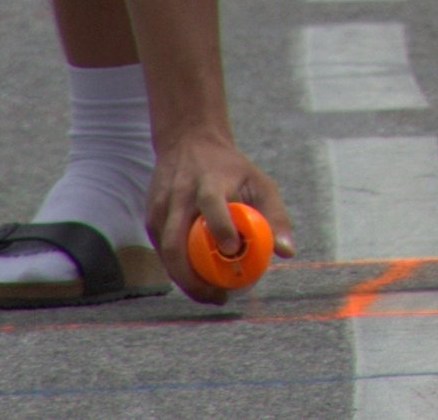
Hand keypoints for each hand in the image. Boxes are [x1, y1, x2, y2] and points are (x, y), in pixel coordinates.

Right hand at [146, 131, 294, 302]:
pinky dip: (178, 270)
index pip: (212, 204)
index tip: (233, 249)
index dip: (221, 228)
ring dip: (185, 280)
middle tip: (219, 295)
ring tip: (210, 295)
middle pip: (177, 242)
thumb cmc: (231, 168)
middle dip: (195, 276)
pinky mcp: (150, 219)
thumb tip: (286, 252)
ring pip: (166, 253)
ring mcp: (160, 208)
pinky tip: (197, 280)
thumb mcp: (259, 182)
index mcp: (210, 181)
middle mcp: (180, 195)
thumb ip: (275, 215)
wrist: (188, 143)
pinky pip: (162, 252)